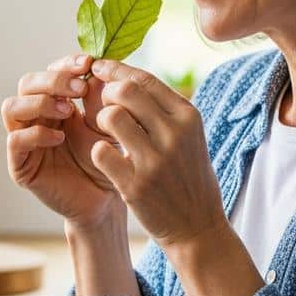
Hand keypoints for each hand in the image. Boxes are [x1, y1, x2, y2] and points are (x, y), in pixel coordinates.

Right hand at [2, 54, 123, 228]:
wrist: (105, 201)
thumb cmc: (106, 160)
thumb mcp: (109, 124)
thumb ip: (102, 98)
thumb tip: (97, 66)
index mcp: (56, 101)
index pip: (50, 71)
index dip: (66, 64)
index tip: (89, 63)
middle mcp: (35, 117)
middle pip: (26, 83)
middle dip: (52, 80)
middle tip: (79, 88)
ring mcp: (25, 140)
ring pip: (11, 107)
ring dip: (39, 103)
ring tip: (67, 111)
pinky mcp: (20, 165)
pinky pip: (15, 140)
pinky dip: (36, 134)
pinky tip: (59, 137)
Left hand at [87, 59, 226, 248]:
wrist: (197, 227)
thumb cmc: (188, 176)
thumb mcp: (188, 136)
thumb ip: (162, 108)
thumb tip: (122, 76)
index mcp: (188, 116)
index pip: (144, 79)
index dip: (115, 69)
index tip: (98, 68)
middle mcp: (174, 134)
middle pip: (125, 91)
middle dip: (106, 93)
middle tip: (103, 105)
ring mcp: (155, 160)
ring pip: (110, 117)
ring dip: (100, 120)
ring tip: (106, 132)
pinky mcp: (136, 185)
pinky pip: (100, 152)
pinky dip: (98, 152)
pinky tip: (107, 159)